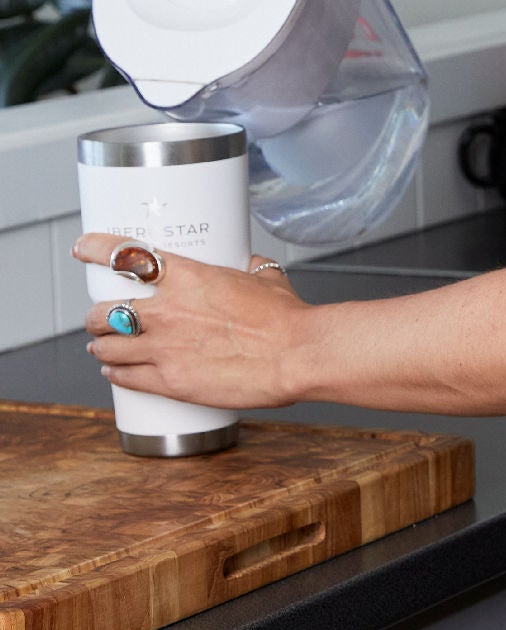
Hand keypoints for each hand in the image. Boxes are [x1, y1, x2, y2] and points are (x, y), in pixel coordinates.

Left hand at [75, 234, 311, 412]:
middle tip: (103, 317)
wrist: (296, 355)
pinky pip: (123, 376)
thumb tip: (252, 265)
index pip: (125, 255)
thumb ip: (252, 270)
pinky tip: (115, 371)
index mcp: (188, 278)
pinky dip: (115, 373)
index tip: (84, 248)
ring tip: (105, 346)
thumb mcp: (268, 280)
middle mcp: (166, 311)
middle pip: (103, 310)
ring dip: (102, 345)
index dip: (95, 249)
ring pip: (105, 345)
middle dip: (97, 315)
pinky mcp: (168, 381)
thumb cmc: (287, 320)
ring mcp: (163, 348)